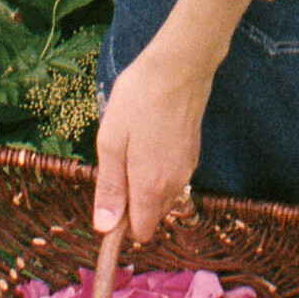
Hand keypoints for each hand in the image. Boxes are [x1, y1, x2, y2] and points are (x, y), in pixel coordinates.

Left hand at [94, 45, 205, 244]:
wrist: (180, 65)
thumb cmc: (139, 99)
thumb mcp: (111, 141)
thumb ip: (109, 187)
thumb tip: (104, 227)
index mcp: (150, 186)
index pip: (140, 232)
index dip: (121, 224)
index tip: (109, 197)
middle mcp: (174, 184)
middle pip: (152, 214)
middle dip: (132, 201)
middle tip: (117, 161)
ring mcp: (188, 168)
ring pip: (163, 195)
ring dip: (145, 183)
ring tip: (133, 144)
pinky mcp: (194, 153)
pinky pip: (172, 176)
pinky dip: (159, 168)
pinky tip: (150, 136)